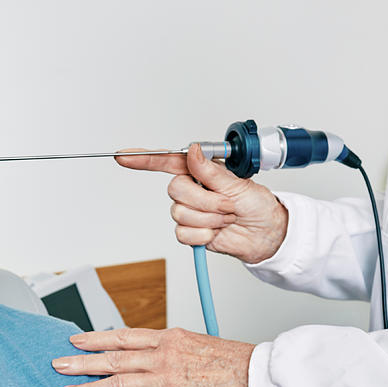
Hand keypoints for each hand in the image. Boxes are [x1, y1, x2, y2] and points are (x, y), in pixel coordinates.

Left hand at [53, 327, 253, 386]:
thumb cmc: (229, 361)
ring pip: (119, 385)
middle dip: (81, 362)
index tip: (74, 340)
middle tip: (58, 365)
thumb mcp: (192, 342)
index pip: (122, 336)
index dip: (95, 338)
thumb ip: (165, 348)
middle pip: (113, 358)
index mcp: (167, 339)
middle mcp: (163, 357)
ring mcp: (167, 381)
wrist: (256, 376)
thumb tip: (144, 351)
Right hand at [115, 143, 288, 263]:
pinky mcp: (190, 231)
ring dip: (210, 218)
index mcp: (200, 171)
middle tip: (227, 204)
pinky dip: (204, 234)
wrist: (264, 234)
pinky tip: (216, 231)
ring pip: (181, 214)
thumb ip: (210, 170)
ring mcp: (189, 211)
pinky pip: (184, 233)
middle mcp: (191, 189)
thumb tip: (193, 152)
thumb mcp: (238, 183)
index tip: (123, 157)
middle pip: (175, 191)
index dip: (143, 159)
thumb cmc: (257, 205)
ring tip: (226, 217)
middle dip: (206, 200)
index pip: (166, 162)